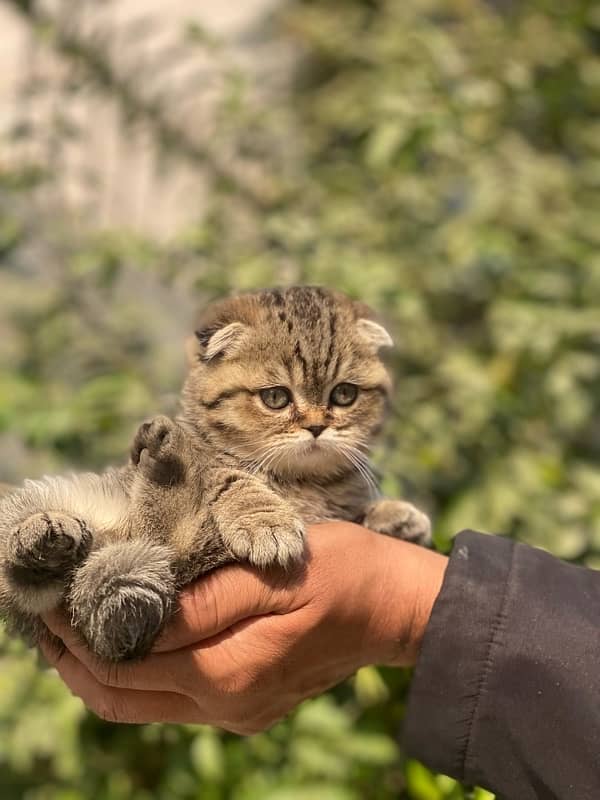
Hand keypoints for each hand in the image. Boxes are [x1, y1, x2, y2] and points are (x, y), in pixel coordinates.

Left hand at [41, 521, 446, 732]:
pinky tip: (132, 643)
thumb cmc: (338, 573)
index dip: (80, 635)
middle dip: (76, 662)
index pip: (126, 665)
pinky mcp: (247, 703)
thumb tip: (134, 619)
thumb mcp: (267, 575)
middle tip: (49, 620)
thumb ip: (200, 605)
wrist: (393, 607)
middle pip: (123, 699)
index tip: (53, 601)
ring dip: (103, 672)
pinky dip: (140, 676)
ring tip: (76, 632)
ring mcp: (237, 711)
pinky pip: (175, 700)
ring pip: (145, 706)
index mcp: (226, 673)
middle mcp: (225, 705)